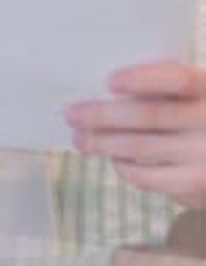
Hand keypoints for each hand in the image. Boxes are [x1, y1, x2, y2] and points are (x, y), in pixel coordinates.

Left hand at [65, 61, 205, 206]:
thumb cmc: (199, 113)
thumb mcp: (195, 94)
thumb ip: (166, 88)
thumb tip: (106, 90)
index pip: (176, 78)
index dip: (142, 79)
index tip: (109, 81)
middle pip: (149, 115)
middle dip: (104, 115)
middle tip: (72, 114)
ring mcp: (203, 156)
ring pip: (142, 147)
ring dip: (104, 143)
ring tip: (80, 139)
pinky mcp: (195, 186)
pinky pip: (149, 177)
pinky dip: (124, 167)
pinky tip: (112, 158)